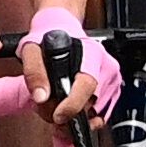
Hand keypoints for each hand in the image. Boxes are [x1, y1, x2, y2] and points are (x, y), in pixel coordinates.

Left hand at [24, 6, 110, 120]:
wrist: (62, 28)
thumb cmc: (51, 38)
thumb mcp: (32, 49)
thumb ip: (34, 72)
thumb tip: (41, 96)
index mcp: (91, 53)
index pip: (87, 84)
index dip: (73, 105)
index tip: (57, 116)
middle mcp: (106, 66)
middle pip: (90, 104)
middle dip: (67, 115)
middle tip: (47, 110)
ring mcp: (112, 80)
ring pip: (95, 114)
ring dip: (74, 118)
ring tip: (57, 107)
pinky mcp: (113, 91)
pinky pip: (100, 115)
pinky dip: (84, 119)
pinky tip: (70, 110)